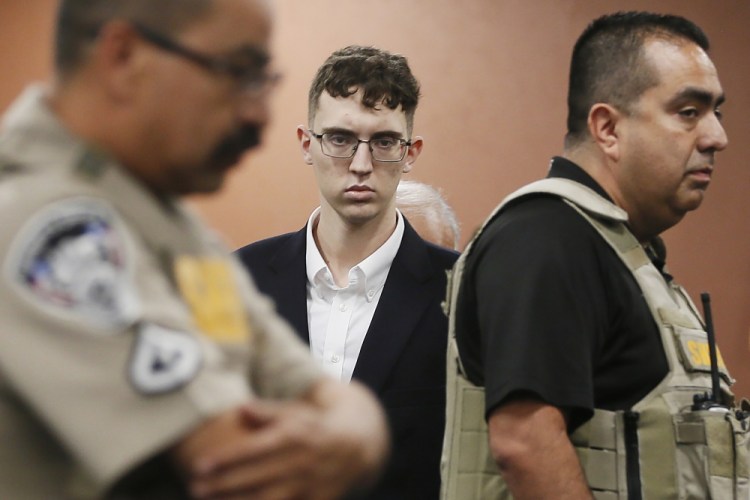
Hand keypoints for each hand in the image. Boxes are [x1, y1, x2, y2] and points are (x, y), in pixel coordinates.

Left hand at [189, 381, 388, 499]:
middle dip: (222, 485)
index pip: (252, 449)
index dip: (225, 458)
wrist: (358, 444)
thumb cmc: (316, 424)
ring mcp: (308, 485)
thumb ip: (268, 411)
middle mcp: (300, 461)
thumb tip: (240, 409)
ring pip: (267, 499)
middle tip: (194, 488)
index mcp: (293, 435)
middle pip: (254, 477)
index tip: (199, 464)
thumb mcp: (296, 410)